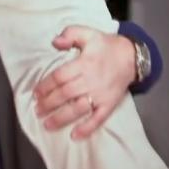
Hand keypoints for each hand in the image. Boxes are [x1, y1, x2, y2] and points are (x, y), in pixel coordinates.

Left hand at [33, 25, 136, 139]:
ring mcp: (101, 94)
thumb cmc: (106, 46)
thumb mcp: (88, 33)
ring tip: (47, 124)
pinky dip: (87, 128)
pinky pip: (98, 118)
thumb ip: (70, 34)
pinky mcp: (109, 104)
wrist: (132, 57)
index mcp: (84, 63)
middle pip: (65, 94)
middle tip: (37, 110)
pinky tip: (75, 136)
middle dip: (49, 104)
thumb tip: (54, 42)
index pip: (60, 77)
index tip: (36, 93)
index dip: (45, 86)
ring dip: (61, 118)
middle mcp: (91, 80)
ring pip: (78, 108)